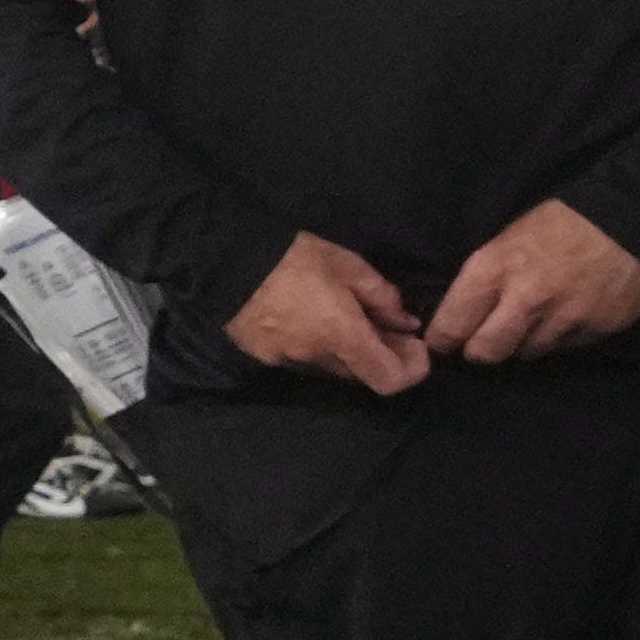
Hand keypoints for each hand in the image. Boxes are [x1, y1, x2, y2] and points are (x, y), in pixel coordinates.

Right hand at [219, 229, 433, 396]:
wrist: (224, 263)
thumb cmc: (293, 259)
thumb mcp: (348, 265)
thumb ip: (383, 298)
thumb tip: (405, 323)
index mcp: (342, 337)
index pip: (389, 380)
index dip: (411, 370)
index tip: (414, 346)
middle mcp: (317, 359)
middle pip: (362, 374)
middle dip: (381, 354)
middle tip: (386, 325)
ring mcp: (288, 362)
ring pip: (333, 368)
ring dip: (348, 351)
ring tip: (344, 318)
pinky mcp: (265, 357)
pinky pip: (303, 360)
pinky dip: (317, 347)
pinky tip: (309, 319)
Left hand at [423, 195, 639, 370]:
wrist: (631, 217)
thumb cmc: (561, 223)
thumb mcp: (508, 238)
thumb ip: (485, 278)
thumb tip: (460, 314)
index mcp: (494, 269)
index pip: (452, 325)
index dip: (442, 339)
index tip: (442, 342)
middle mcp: (526, 299)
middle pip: (485, 352)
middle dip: (479, 350)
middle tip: (483, 341)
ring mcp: (563, 318)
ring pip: (525, 353)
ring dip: (522, 343)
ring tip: (531, 321)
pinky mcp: (595, 330)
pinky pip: (563, 349)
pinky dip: (558, 338)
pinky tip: (564, 316)